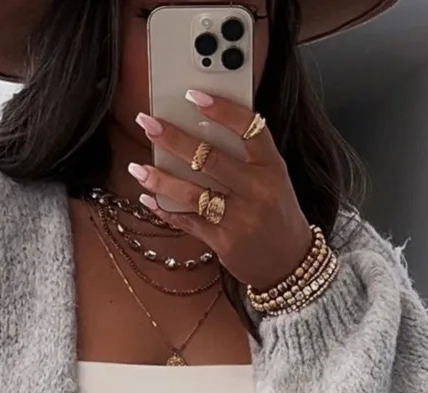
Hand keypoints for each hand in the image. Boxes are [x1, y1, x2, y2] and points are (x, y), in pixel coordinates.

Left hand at [130, 92, 312, 290]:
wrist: (290, 263)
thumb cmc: (276, 214)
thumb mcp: (274, 180)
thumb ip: (247, 157)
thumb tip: (201, 128)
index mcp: (273, 168)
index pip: (249, 130)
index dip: (222, 110)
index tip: (193, 95)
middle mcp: (258, 191)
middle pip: (211, 160)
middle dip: (175, 139)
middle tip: (148, 123)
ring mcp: (240, 219)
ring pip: (193, 194)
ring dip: (161, 180)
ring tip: (137, 168)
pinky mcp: (224, 242)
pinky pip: (188, 222)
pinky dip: (165, 210)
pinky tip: (148, 199)